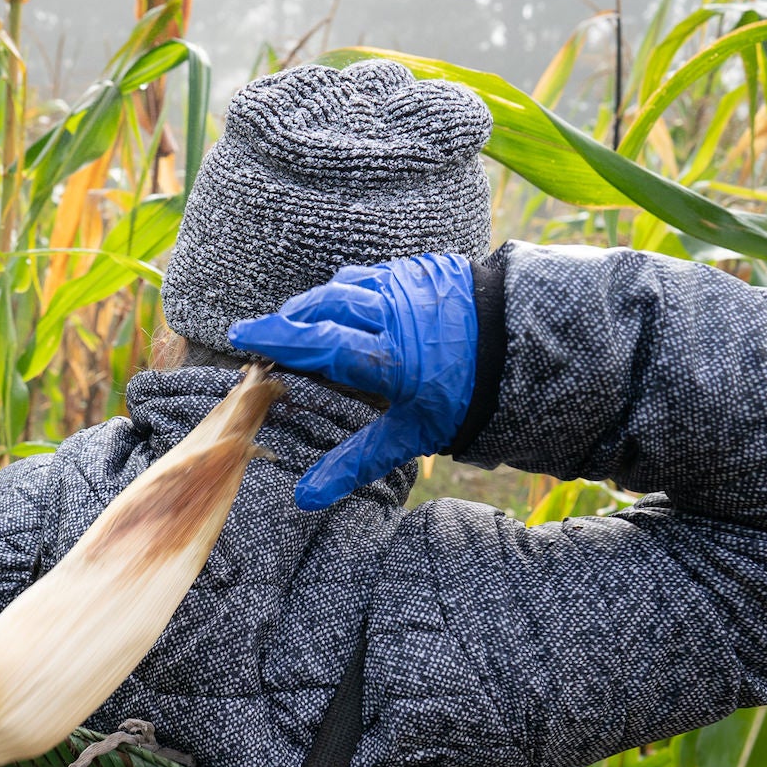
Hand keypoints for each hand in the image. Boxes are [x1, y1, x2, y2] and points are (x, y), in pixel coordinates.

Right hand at [228, 253, 478, 510]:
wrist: (525, 348)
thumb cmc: (466, 398)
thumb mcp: (412, 436)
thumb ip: (356, 460)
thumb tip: (306, 497)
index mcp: (384, 355)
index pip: (314, 340)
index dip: (274, 338)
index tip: (242, 337)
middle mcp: (390, 312)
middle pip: (321, 306)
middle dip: (290, 319)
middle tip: (267, 334)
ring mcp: (406, 284)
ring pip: (344, 285)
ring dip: (317, 301)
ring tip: (302, 320)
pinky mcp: (422, 269)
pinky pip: (372, 276)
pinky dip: (350, 290)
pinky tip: (347, 305)